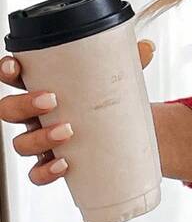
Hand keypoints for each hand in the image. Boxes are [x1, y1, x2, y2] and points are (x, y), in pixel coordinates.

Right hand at [0, 39, 155, 184]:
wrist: (126, 133)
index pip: (12, 76)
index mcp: (41, 87)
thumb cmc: (108, 101)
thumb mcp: (115, 79)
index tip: (15, 65)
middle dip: (23, 104)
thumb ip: (128, 61)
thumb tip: (147, 48)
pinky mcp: (53, 163)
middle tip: (52, 100)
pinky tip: (64, 165)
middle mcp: (35, 115)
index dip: (6, 70)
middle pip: (8, 111)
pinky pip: (37, 173)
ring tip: (68, 131)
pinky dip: (46, 172)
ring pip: (21, 143)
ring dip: (39, 138)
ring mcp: (41, 141)